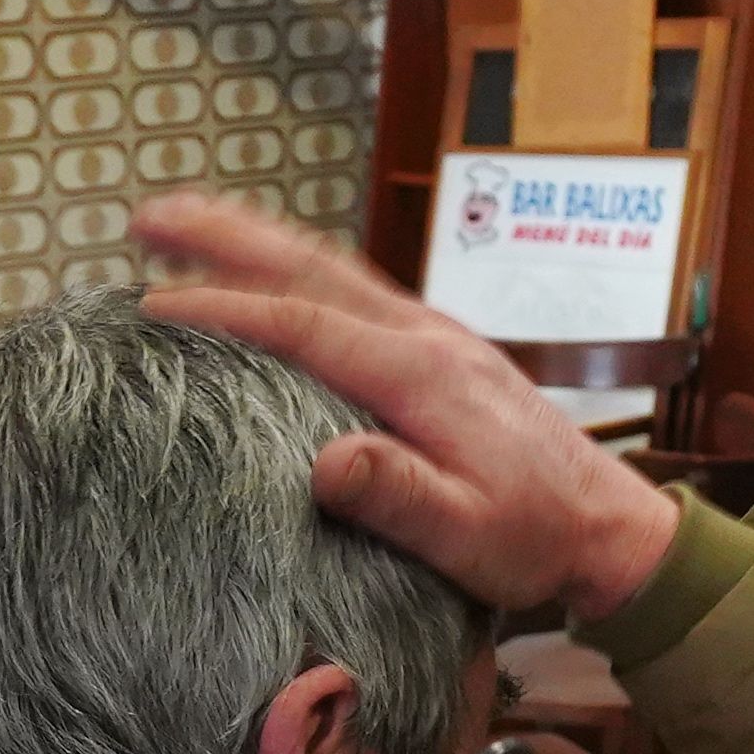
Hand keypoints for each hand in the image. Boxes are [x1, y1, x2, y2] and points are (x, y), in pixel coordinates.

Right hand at [133, 192, 680, 626]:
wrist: (605, 522)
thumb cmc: (535, 537)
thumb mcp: (468, 534)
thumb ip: (399, 497)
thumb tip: (324, 463)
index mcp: (421, 375)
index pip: (303, 325)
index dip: (225, 311)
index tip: (153, 306)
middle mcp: (424, 337)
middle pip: (310, 265)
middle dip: (224, 235)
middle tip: (147, 216)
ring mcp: (432, 335)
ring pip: (330, 266)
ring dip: (254, 238)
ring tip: (183, 222)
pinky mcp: (437, 349)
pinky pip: (352, 287)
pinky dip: (295, 267)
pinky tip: (265, 272)